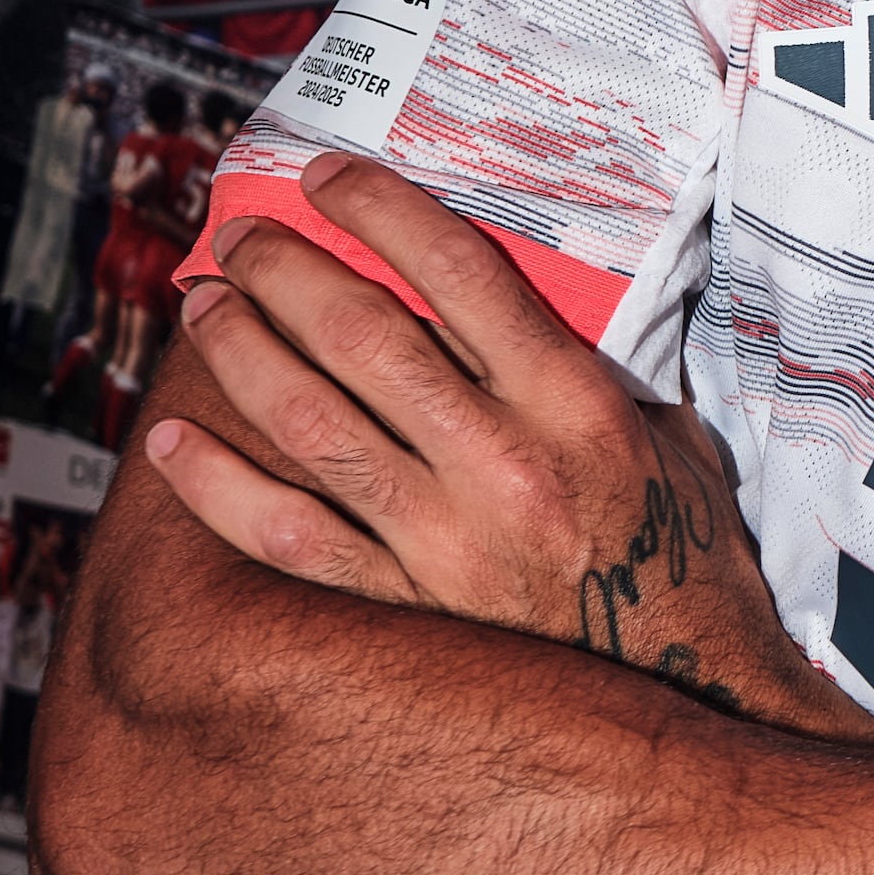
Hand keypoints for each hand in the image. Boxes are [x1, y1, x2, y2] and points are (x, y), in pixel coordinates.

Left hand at [151, 150, 845, 731]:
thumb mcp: (670, 439)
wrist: (701, 697)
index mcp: (577, 405)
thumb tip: (538, 302)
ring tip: (205, 308)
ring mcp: (446, 544)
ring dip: (242, 352)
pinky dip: (219, 488)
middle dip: (286, 268)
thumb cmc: (686, 562)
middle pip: (366, 334)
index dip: (381, 210)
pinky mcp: (407, 613)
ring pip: (311, 421)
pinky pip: (288, 539)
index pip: (461, 272)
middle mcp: (504, 465)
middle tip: (241, 237)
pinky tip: (172, 446)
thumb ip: (600, 371)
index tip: (329, 177)